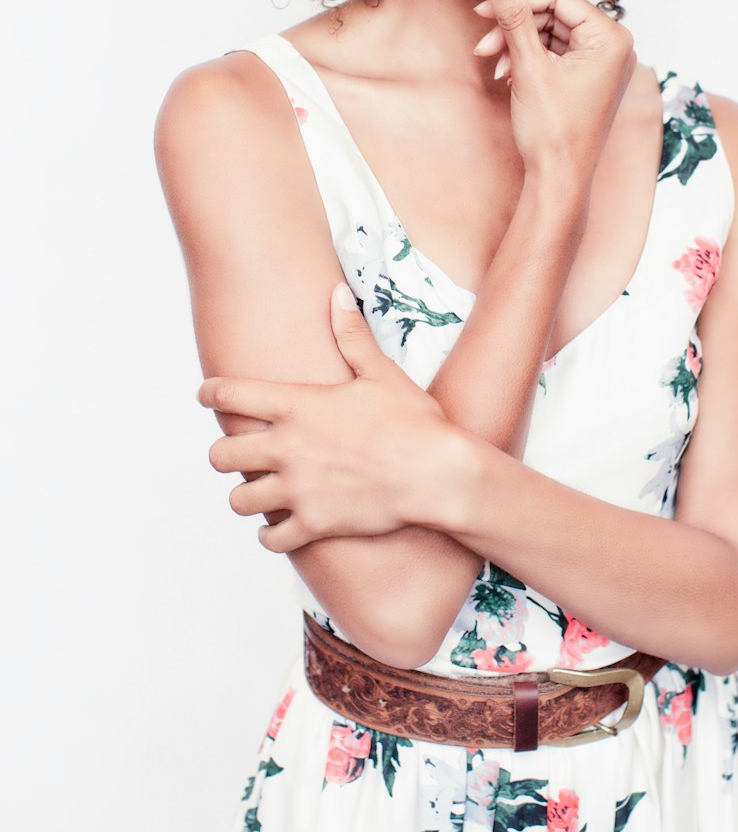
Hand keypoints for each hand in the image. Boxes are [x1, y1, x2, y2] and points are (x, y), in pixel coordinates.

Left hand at [200, 285, 452, 551]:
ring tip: (262, 490)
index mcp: (297, 407)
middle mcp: (287, 448)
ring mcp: (296, 490)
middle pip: (219, 456)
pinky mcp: (312, 524)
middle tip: (240, 451)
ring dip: (247, 494)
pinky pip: (270, 539)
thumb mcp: (380, 372)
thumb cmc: (412, 421)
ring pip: (238, 500)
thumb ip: (351, 335)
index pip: (230, 395)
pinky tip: (283, 525)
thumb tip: (336, 293)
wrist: (436, 474)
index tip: (207, 395)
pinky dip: (273, 534)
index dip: (211, 393)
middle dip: (225, 453)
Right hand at [472, 0, 636, 188]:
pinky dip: (528, 59)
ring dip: (516, 44)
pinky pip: (554, 52)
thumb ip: (512, 16)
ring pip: (549, 32)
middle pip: (553, 13)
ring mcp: (601, 62)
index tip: (482, 8)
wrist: (559, 179)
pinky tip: (507, 74)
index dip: (517, 0)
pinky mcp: (587, 76)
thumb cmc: (553, 131)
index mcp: (611, 38)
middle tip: (483, 44)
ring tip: (492, 63)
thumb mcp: (529, 66)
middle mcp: (613, 46)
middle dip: (514, 27)